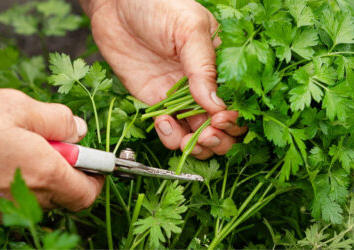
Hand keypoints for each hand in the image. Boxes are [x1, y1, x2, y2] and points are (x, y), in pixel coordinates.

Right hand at [0, 88, 103, 224]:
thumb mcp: (16, 106)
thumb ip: (57, 120)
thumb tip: (79, 130)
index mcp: (44, 174)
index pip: (87, 193)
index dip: (95, 177)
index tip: (92, 161)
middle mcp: (26, 200)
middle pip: (62, 195)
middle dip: (63, 170)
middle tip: (44, 143)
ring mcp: (0, 212)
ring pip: (36, 199)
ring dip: (36, 177)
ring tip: (11, 148)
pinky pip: (10, 203)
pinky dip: (13, 184)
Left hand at [82, 0, 246, 158]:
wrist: (117, 4)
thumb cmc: (160, 5)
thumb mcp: (190, 29)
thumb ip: (204, 68)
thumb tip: (216, 107)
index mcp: (221, 66)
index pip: (237, 102)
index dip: (233, 118)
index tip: (220, 119)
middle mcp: (203, 86)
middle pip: (222, 127)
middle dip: (218, 139)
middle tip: (206, 136)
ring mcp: (180, 97)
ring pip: (197, 136)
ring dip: (196, 146)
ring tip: (186, 138)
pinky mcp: (157, 103)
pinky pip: (170, 131)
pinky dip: (170, 137)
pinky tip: (163, 122)